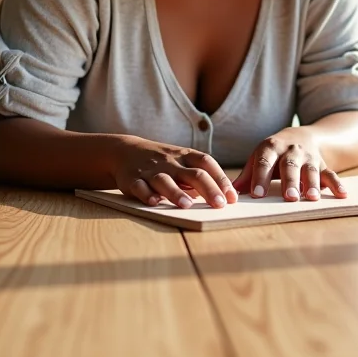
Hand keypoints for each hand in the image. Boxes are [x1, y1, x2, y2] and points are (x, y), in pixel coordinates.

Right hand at [111, 136, 236, 208]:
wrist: (125, 151)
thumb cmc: (163, 162)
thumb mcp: (182, 162)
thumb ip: (199, 178)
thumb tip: (224, 197)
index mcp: (186, 156)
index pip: (207, 164)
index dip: (221, 179)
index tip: (232, 197)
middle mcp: (171, 162)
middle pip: (193, 173)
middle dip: (208, 189)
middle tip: (220, 205)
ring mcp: (152, 170)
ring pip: (166, 180)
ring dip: (176, 192)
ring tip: (187, 205)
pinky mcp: (132, 179)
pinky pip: (140, 186)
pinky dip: (146, 194)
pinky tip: (154, 202)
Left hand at [232, 127, 347, 201]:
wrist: (301, 136)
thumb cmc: (273, 152)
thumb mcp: (259, 157)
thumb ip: (247, 175)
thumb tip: (230, 193)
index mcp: (271, 148)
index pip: (264, 162)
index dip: (260, 177)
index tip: (256, 194)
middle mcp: (291, 151)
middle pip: (290, 166)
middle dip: (290, 182)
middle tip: (289, 198)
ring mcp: (309, 157)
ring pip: (311, 170)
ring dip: (312, 184)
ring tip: (312, 198)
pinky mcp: (323, 164)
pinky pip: (331, 174)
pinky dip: (337, 184)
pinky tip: (342, 195)